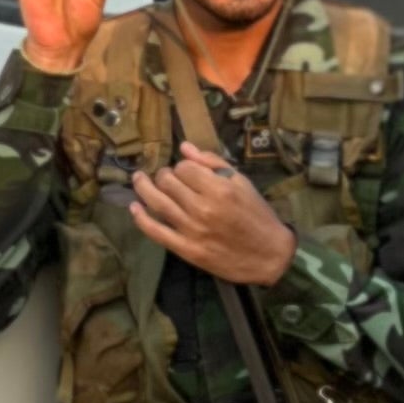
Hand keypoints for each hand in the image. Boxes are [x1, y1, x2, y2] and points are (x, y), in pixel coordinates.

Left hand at [128, 142, 298, 288]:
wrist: (269, 255)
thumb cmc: (257, 215)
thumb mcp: (242, 182)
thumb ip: (213, 163)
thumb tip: (184, 147)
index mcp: (218, 188)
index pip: (183, 168)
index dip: (182, 166)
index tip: (185, 171)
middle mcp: (202, 208)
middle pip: (167, 182)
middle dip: (163, 175)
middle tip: (165, 177)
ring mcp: (192, 230)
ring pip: (157, 203)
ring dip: (143, 188)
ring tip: (139, 180)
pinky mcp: (186, 249)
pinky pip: (156, 231)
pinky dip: (141, 218)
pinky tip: (134, 207)